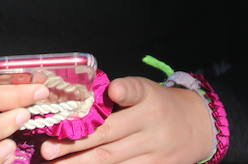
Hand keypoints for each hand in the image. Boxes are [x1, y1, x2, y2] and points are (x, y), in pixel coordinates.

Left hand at [40, 77, 215, 163]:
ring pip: (111, 159)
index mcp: (148, 99)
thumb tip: (80, 99)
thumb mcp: (146, 90)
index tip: (113, 90)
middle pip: (108, 134)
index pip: (135, 92)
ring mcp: (154, 151)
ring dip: (80, 163)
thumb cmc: (160, 105)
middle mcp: (151, 125)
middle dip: (74, 143)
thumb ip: (120, 94)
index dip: (123, 91)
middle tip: (48, 149)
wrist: (199, 127)